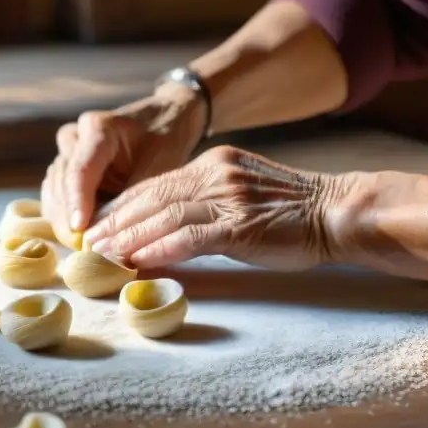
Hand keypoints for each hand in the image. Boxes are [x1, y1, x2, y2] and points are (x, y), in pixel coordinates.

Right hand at [41, 83, 204, 237]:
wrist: (162, 118)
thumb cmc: (164, 140)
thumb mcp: (159, 168)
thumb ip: (134, 198)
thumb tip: (115, 234)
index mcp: (98, 129)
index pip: (80, 171)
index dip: (77, 203)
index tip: (79, 230)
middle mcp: (76, 136)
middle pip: (60, 182)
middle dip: (67, 217)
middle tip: (80, 248)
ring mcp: (67, 149)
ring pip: (53, 189)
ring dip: (63, 217)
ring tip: (79, 244)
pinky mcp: (66, 163)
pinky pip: (56, 192)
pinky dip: (64, 213)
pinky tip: (76, 234)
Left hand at [83, 145, 347, 270]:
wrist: (339, 211)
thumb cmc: (294, 213)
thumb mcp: (242, 196)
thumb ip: (206, 206)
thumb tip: (167, 229)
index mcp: (212, 165)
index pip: (155, 185)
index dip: (121, 206)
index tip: (97, 224)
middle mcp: (214, 175)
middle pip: (151, 197)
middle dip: (115, 221)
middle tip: (87, 242)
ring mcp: (228, 198)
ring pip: (164, 215)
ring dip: (128, 236)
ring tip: (102, 254)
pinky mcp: (241, 224)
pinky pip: (192, 236)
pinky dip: (161, 249)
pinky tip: (138, 261)